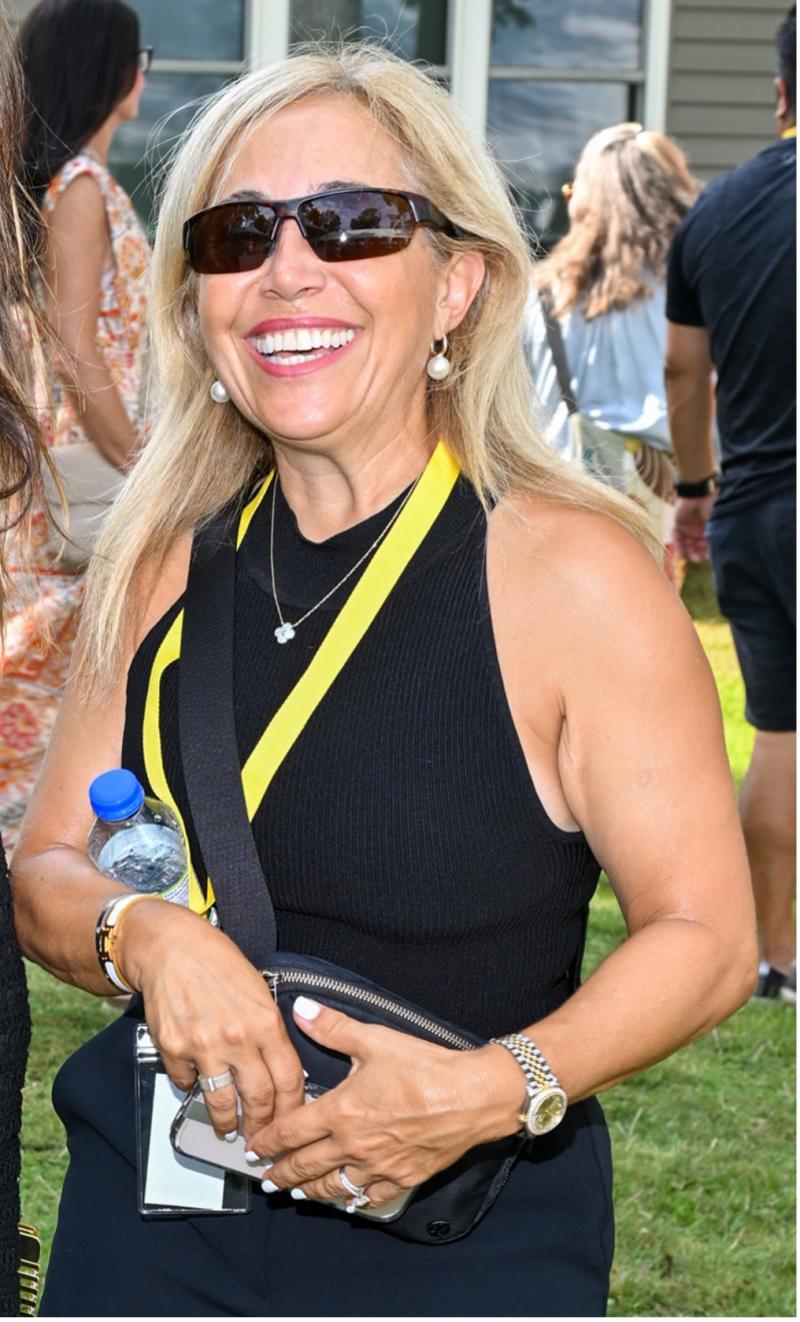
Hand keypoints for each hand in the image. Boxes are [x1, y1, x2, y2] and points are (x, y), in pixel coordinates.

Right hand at [118, 900, 304, 1141]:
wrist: (172, 947)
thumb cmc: (218, 963)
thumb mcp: (259, 990)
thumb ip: (270, 1029)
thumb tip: (281, 1068)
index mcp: (266, 1022)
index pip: (289, 1080)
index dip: (292, 1110)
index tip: (291, 1124)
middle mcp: (237, 1038)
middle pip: (259, 1099)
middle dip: (262, 1127)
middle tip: (261, 1139)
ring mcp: (204, 1046)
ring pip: (221, 1102)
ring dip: (227, 1123)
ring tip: (229, 1130)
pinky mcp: (174, 1049)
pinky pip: (186, 1083)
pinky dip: (191, 1087)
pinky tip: (196, 1084)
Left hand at [248, 998, 524, 1207]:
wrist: (473, 1096)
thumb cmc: (426, 1068)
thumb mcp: (375, 1039)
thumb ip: (333, 1027)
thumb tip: (302, 1010)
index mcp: (341, 1112)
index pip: (291, 1132)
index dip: (268, 1141)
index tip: (254, 1148)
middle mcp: (353, 1144)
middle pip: (306, 1165)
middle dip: (282, 1173)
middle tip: (267, 1178)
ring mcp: (378, 1166)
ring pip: (334, 1186)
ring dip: (310, 1191)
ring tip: (297, 1193)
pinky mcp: (403, 1177)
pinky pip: (370, 1196)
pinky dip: (353, 1199)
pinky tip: (348, 1199)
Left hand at [673, 493, 716, 562]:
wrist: (699, 492)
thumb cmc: (713, 507)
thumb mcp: (716, 524)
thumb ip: (715, 537)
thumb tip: (716, 554)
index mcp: (710, 528)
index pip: (707, 544)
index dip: (707, 552)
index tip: (708, 557)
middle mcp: (699, 529)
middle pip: (696, 546)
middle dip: (697, 553)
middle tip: (698, 559)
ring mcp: (688, 526)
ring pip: (686, 543)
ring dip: (689, 550)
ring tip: (690, 555)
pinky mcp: (678, 523)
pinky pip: (677, 537)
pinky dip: (679, 545)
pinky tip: (682, 552)